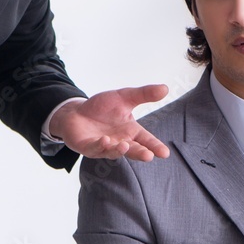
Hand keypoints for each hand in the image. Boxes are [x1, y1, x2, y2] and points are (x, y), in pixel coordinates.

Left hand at [47, 85, 170, 161]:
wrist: (77, 112)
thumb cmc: (102, 108)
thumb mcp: (124, 97)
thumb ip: (144, 94)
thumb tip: (165, 88)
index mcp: (130, 131)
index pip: (146, 140)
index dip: (155, 146)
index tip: (165, 153)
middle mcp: (120, 142)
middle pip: (133, 150)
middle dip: (140, 153)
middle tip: (149, 156)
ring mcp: (104, 147)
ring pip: (114, 152)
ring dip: (119, 150)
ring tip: (125, 146)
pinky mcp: (89, 147)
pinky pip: (95, 148)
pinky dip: (100, 145)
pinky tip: (105, 140)